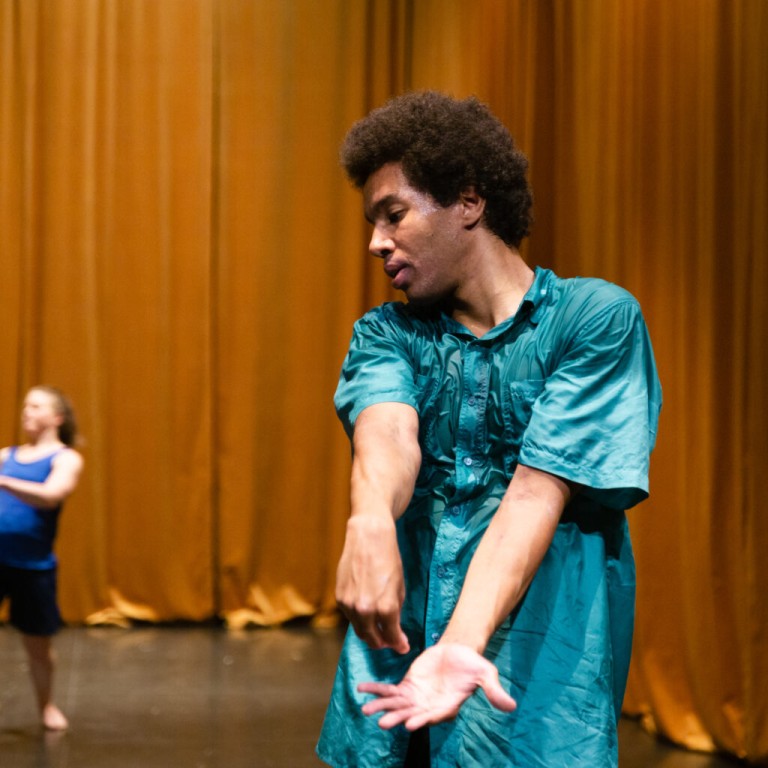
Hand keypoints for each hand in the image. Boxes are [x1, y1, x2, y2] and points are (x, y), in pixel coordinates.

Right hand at [335, 514, 409, 652]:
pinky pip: (350, 616)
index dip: (399, 644)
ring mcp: (349, 605)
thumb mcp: (399, 587)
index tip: (402, 647)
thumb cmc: (389, 560)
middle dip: (383, 643)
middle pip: (372, 639)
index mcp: (385, 607)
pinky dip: (359, 619)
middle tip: (390, 641)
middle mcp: (365, 610)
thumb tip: (395, 630)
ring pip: (359, 630)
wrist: (369, 538)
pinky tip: (366, 613)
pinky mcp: (339, 597)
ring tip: (378, 630)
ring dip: (369, 633)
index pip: (391, 636)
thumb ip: (396, 612)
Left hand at [358, 642, 515, 729]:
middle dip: (397, 718)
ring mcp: (417, 698)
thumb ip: (493, 690)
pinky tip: (362, 690)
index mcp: (447, 706)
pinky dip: (377, 690)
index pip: (434, 716)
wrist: (458, 650)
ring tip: (366, 710)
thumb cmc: (472, 664)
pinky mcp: (408, 686)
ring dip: (382, 707)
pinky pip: (390, 691)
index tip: (410, 724)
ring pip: (397, 705)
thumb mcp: (486, 674)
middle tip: (383, 723)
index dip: (422, 720)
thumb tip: (512, 706)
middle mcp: (429, 706)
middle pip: (411, 714)